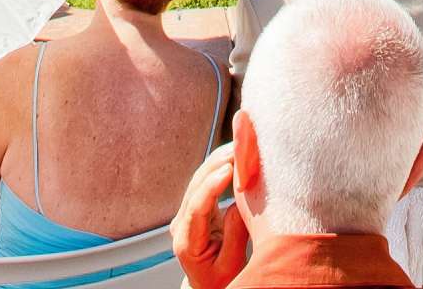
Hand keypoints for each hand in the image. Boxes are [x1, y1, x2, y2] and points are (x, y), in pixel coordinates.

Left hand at [171, 148, 247, 288]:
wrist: (210, 285)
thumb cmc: (220, 280)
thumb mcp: (231, 264)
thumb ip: (234, 234)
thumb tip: (241, 201)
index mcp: (186, 243)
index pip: (196, 208)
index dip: (211, 186)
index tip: (229, 170)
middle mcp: (180, 224)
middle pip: (196, 186)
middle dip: (217, 165)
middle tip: (240, 149)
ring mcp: (186, 213)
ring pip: (200, 178)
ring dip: (220, 160)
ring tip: (241, 147)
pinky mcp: (195, 205)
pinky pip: (206, 180)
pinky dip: (221, 166)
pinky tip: (234, 155)